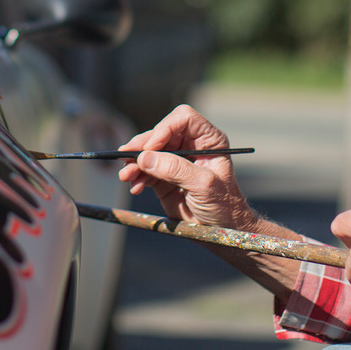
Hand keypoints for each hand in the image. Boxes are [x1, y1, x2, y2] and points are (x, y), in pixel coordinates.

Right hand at [117, 105, 257, 230]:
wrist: (221, 230)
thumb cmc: (224, 205)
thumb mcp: (204, 185)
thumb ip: (176, 170)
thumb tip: (146, 158)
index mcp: (208, 140)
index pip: (184, 119)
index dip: (165, 128)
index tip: (152, 147)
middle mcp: (191, 145)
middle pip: (161, 133)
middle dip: (142, 146)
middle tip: (126, 156)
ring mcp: (176, 160)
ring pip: (149, 152)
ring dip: (135, 162)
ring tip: (126, 176)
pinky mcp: (164, 176)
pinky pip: (145, 170)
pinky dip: (137, 176)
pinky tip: (135, 187)